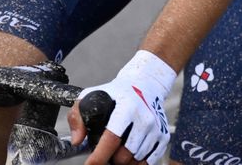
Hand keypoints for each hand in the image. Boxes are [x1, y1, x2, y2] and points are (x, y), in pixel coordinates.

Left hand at [71, 50, 175, 164]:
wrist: (146, 84)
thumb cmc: (117, 93)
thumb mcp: (92, 95)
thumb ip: (78, 116)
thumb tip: (77, 140)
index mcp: (126, 107)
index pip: (112, 139)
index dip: (99, 156)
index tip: (90, 164)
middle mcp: (144, 118)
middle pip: (124, 155)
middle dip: (111, 160)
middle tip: (105, 154)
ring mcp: (156, 128)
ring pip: (136, 160)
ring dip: (124, 162)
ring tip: (116, 153)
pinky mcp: (164, 136)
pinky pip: (149, 161)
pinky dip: (137, 163)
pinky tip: (130, 155)